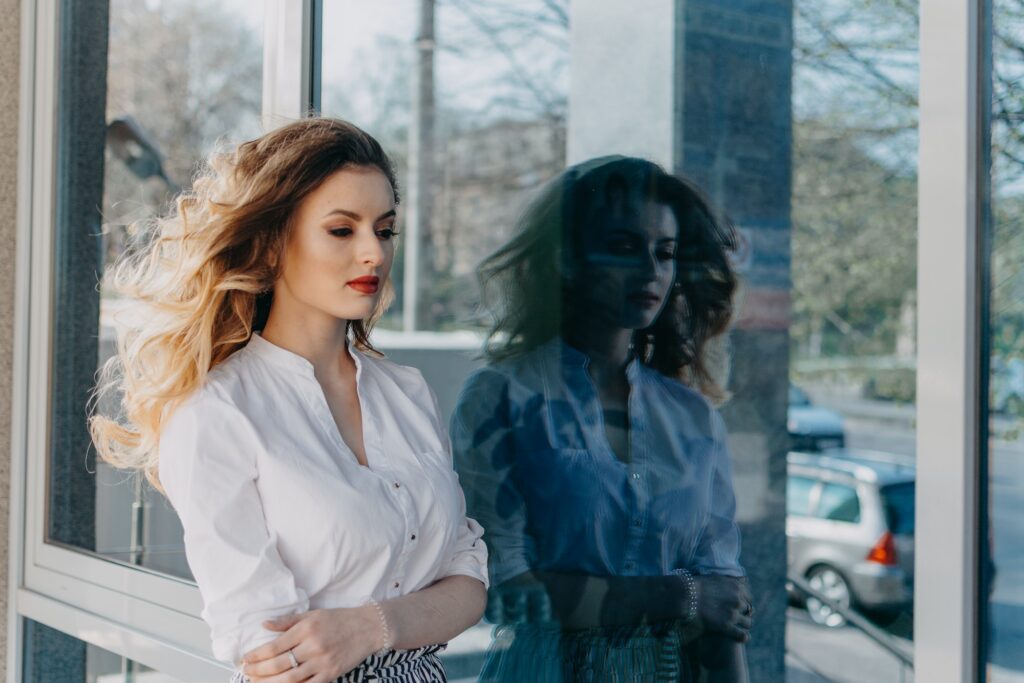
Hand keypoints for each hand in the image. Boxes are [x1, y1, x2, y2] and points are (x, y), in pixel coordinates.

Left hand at [239, 606, 380, 682]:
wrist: (368, 627)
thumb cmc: (339, 619)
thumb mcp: (313, 614)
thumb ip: (288, 621)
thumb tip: (264, 624)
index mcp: (307, 629)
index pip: (274, 646)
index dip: (256, 655)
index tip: (245, 659)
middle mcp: (313, 646)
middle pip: (279, 664)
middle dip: (258, 671)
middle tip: (246, 673)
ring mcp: (322, 662)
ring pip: (290, 679)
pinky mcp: (331, 674)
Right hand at [693, 575, 752, 642]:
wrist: (685, 596)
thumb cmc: (696, 586)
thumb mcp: (715, 578)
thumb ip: (727, 582)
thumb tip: (733, 582)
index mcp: (736, 587)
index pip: (748, 597)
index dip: (744, 602)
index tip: (738, 606)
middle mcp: (738, 600)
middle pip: (748, 609)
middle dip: (743, 613)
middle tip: (736, 616)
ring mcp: (733, 614)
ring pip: (748, 623)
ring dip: (743, 624)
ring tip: (737, 626)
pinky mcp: (726, 626)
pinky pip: (742, 635)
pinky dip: (743, 637)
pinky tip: (740, 637)